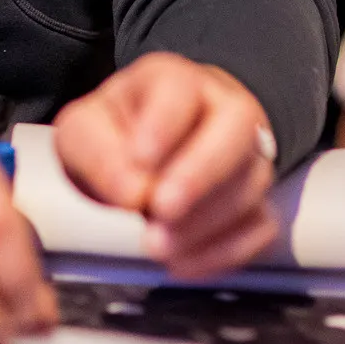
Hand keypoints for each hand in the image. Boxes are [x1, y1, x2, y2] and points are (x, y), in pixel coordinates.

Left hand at [54, 55, 277, 277]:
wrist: (140, 157)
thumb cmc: (113, 137)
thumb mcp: (83, 133)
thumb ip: (96, 153)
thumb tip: (133, 193)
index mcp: (172, 79)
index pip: (179, 87)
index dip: (163, 123)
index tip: (139, 158)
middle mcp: (223, 107)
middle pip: (237, 126)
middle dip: (200, 172)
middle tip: (160, 209)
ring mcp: (249, 154)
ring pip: (251, 180)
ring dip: (205, 220)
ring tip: (156, 245)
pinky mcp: (259, 200)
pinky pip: (261, 226)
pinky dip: (226, 251)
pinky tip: (182, 264)